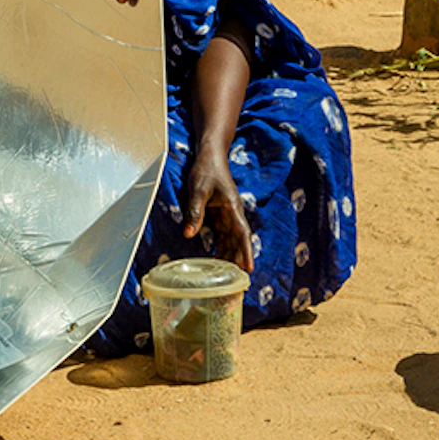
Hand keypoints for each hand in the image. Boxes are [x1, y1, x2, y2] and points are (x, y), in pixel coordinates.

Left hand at [182, 146, 253, 273]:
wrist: (210, 157)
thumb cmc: (206, 170)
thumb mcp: (199, 190)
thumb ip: (195, 212)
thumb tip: (189, 235)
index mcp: (232, 208)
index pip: (243, 234)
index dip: (246, 252)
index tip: (249, 268)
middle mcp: (233, 215)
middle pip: (239, 242)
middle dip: (239, 261)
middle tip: (237, 283)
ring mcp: (227, 217)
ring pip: (231, 242)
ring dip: (230, 258)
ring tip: (226, 279)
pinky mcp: (220, 217)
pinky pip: (223, 237)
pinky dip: (221, 250)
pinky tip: (216, 262)